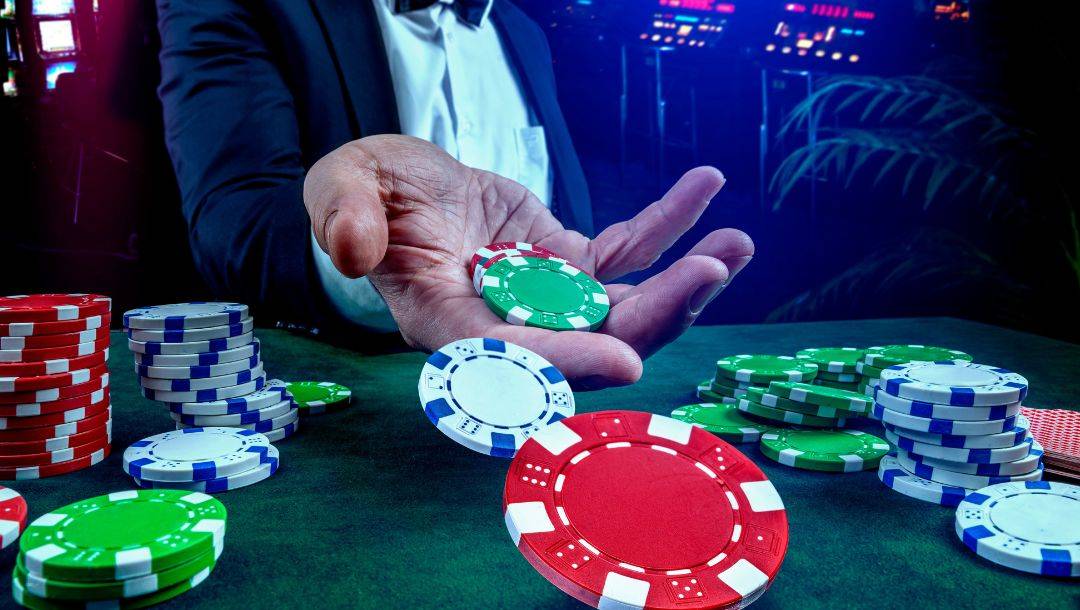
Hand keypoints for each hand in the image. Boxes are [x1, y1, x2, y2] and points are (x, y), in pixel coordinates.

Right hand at [303, 135, 752, 387]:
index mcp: (447, 325)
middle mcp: (508, 327)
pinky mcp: (570, 265)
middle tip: (709, 272)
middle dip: (654, 316)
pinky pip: (627, 253)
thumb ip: (344, 217)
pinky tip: (703, 188)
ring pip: (624, 306)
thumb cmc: (363, 193)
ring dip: (684, 281)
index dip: (566, 363)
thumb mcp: (341, 190)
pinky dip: (667, 226)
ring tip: (737, 244)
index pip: (510, 359)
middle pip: (591, 341)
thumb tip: (349, 247)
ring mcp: (547, 298)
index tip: (624, 360)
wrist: (398, 186)